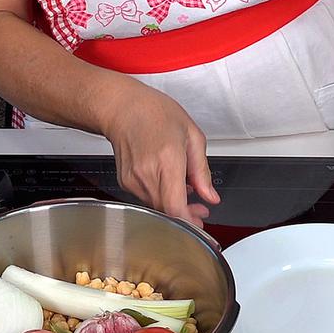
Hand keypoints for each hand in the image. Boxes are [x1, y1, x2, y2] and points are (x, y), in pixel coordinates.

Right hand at [100, 83, 219, 226]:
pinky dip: (162, 197)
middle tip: (200, 211)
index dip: (189, 222)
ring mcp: (133, 180)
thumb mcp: (191, 136)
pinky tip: (169, 185)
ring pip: (158, 208)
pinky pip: (148, 199)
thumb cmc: (155, 114)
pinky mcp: (126, 183)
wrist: (123, 108)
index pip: (175, 207)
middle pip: (167, 212)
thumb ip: (202, 171)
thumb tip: (210, 196)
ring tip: (187, 192)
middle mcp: (147, 174)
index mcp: (167, 160)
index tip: (200, 224)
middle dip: (186, 216)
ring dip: (174, 206)